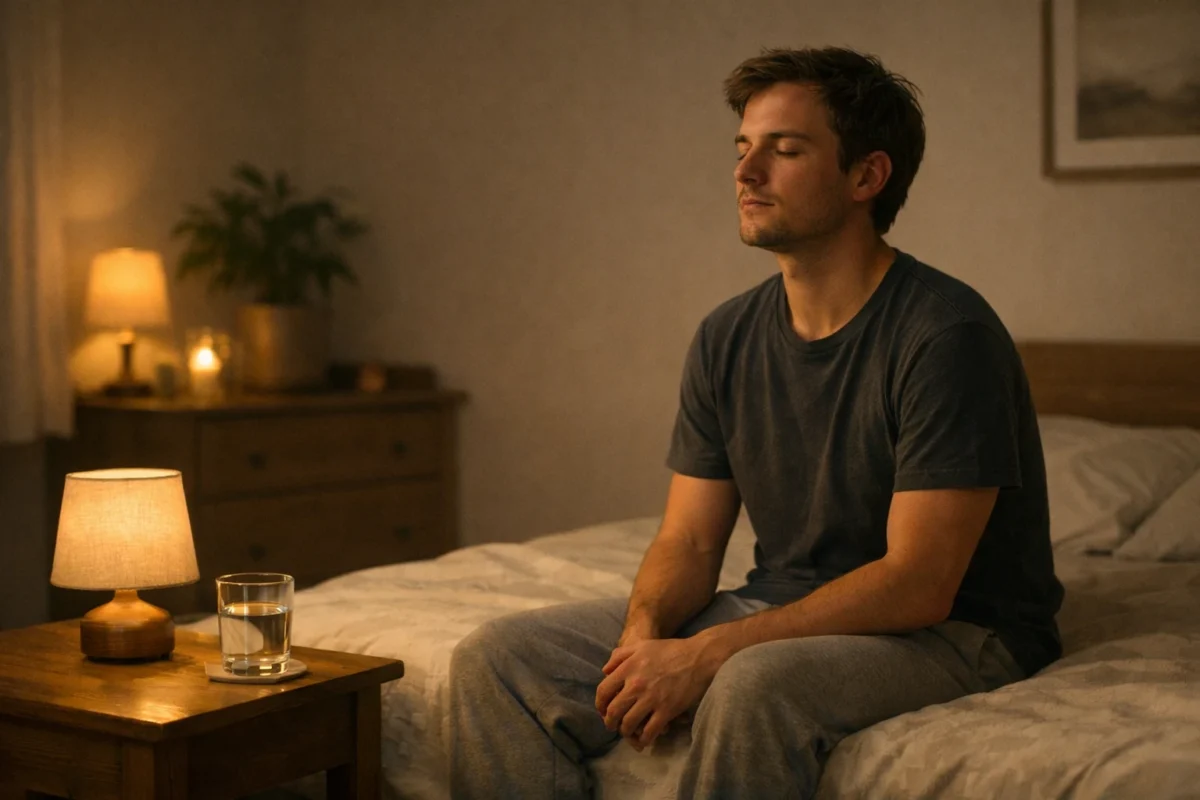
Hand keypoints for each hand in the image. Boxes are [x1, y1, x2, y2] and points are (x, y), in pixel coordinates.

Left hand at [594, 637, 721, 750]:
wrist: (698, 658)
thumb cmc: (670, 650)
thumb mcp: (642, 645)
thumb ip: (620, 655)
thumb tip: (604, 671)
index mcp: (628, 668)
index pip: (603, 691)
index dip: (600, 704)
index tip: (603, 710)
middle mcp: (635, 684)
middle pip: (613, 711)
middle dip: (610, 722)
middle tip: (612, 725)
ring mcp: (651, 699)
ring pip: (628, 724)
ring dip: (625, 732)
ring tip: (627, 732)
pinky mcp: (666, 710)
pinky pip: (649, 731)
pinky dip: (644, 739)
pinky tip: (644, 739)